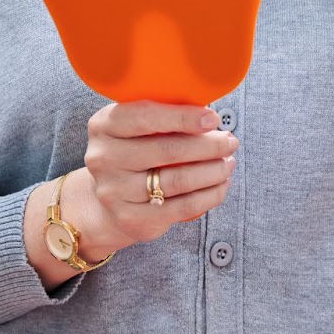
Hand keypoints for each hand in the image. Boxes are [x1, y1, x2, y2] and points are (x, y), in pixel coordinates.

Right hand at [74, 101, 237, 255]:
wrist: (109, 198)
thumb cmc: (134, 150)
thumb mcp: (137, 126)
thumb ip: (164, 115)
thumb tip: (209, 115)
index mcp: (104, 125)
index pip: (145, 116)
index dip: (183, 117)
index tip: (213, 118)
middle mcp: (103, 157)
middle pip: (167, 150)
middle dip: (208, 145)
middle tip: (230, 142)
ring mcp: (114, 191)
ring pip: (177, 180)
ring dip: (213, 171)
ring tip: (228, 163)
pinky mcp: (131, 218)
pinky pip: (181, 207)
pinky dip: (209, 195)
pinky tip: (221, 185)